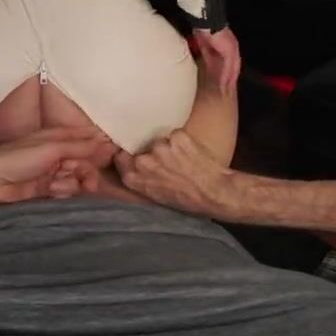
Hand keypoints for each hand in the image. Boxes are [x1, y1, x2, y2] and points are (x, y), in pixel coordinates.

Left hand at [0, 127, 118, 206]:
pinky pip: (65, 191)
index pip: (83, 139)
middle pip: (83, 163)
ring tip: (56, 185)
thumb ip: (78, 146)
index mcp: (55, 138)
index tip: (112, 155)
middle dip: (86, 173)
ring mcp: (50, 172)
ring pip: (76, 179)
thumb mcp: (51, 147)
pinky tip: (52, 191)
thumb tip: (105, 141)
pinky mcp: (45, 190)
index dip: (98, 147)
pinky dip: (62, 191)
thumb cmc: (17, 157)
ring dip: (71, 184)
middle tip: (89, 184)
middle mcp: (55, 154)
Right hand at [110, 129, 244, 219]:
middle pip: (140, 146)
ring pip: (159, 140)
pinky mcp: (177, 136)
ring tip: (181, 158)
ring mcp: (160, 147)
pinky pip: (175, 135)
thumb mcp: (154, 196)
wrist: (215, 192)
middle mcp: (143, 161)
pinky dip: (182, 141)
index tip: (137, 157)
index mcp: (133, 177)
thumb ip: (139, 179)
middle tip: (166, 161)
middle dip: (150, 152)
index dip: (129, 156)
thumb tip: (132, 165)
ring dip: (168, 146)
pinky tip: (190, 152)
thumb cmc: (187, 200)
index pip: (119, 156)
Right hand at [194, 26, 240, 96]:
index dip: (226, 72)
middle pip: (233, 67)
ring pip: (233, 68)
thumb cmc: (204, 28)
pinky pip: (228, 67)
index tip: (222, 81)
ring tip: (225, 91)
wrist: (206, 20)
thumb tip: (203, 56)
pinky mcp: (229, 51)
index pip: (228, 62)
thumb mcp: (205, 42)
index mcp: (227, 45)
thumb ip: (206, 50)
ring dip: (229, 80)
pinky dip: (226, 76)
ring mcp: (232, 50)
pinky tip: (223, 84)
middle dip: (230, 79)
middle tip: (226, 90)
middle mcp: (233, 48)